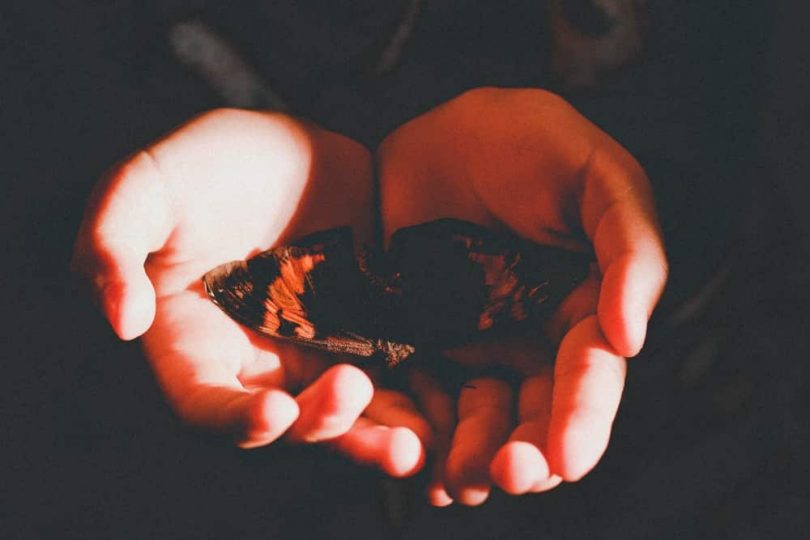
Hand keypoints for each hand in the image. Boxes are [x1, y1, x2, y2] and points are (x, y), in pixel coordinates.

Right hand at [72, 109, 427, 475]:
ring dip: (377, 437)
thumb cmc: (209, 163)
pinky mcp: (371, 335)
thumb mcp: (148, 184)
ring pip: (347, 415)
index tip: (273, 413)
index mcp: (196, 342)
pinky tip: (449, 411)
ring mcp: (318, 353)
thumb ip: (113, 242)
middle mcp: (258, 362)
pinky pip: (396, 380)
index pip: (206, 404)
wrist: (297, 149)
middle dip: (321, 427)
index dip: (234, 420)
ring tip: (414, 446)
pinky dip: (419, 402)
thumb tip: (119, 321)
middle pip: (287, 424)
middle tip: (351, 393)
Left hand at [378, 88, 667, 503]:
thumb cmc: (529, 142)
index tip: (565, 459)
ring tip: (457, 479)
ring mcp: (470, 343)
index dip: (582, 419)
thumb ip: (629, 249)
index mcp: (582, 309)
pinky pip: (417, 394)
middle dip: (525, 453)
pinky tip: (414, 458)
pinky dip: (418, 431)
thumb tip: (631, 340)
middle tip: (504, 474)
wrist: (437, 131)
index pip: (588, 376)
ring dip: (470, 454)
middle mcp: (530, 339)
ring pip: (476, 417)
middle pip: (534, 414)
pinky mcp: (414, 340)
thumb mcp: (595, 177)